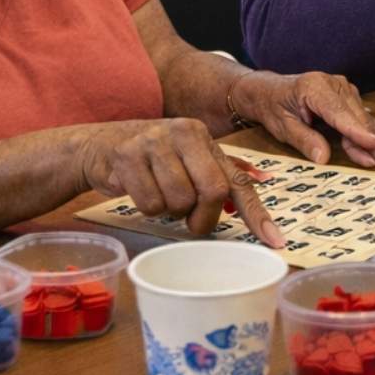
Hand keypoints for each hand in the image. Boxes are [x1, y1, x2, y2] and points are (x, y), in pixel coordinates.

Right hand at [79, 118, 284, 246]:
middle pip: (212, 192)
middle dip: (202, 217)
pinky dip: (145, 208)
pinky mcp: (127, 156)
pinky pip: (150, 203)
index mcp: (203, 136)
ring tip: (159, 194)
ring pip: (178, 201)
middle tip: (189, 218)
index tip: (276, 242)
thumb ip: (222, 168)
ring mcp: (154, 142)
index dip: (257, 215)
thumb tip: (265, 178)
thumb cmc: (151, 157)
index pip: (236, 181)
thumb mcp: (188, 154)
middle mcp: (183, 132)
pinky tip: (138, 190)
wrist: (98, 145)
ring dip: (169, 211)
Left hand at [231, 70, 374, 167]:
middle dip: (367, 138)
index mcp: (313, 87)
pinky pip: (358, 112)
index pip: (339, 113)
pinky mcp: (345, 92)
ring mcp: (341, 85)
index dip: (358, 131)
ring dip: (368, 136)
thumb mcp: (282, 127)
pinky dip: (364, 128)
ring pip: (360, 114)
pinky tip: (374, 141)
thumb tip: (324, 158)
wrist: (268, 91)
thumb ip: (304, 140)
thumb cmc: (273, 108)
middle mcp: (331, 82)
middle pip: (354, 115)